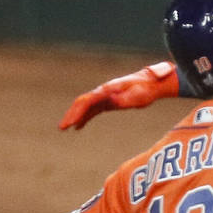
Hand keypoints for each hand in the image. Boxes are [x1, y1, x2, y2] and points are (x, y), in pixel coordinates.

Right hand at [59, 61, 178, 129]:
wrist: (151, 83)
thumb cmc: (145, 89)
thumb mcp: (138, 96)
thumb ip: (125, 99)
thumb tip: (112, 100)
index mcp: (107, 90)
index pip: (87, 101)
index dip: (77, 112)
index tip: (70, 123)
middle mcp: (103, 92)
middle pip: (82, 103)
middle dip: (71, 115)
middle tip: (61, 128)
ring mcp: (104, 96)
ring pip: (85, 107)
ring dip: (75, 117)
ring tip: (65, 129)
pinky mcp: (108, 101)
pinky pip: (92, 110)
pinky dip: (84, 118)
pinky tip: (78, 127)